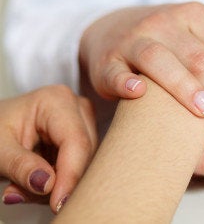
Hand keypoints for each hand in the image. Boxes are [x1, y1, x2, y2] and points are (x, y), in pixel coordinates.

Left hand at [0, 85, 96, 212]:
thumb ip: (20, 165)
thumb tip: (47, 184)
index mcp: (57, 101)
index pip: (76, 142)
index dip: (71, 175)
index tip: (58, 204)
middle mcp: (78, 108)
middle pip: (83, 155)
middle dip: (57, 183)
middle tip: (21, 194)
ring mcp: (83, 123)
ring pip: (83, 165)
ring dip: (54, 185)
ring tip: (19, 187)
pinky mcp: (82, 138)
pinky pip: (78, 167)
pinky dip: (55, 182)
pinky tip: (33, 181)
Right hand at [80, 2, 203, 138]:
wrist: (113, 30)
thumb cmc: (172, 41)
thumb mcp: (203, 31)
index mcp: (197, 16)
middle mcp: (166, 22)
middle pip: (203, 60)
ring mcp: (134, 39)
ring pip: (160, 60)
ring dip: (184, 86)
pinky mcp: (106, 59)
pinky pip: (114, 70)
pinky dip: (125, 81)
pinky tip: (139, 94)